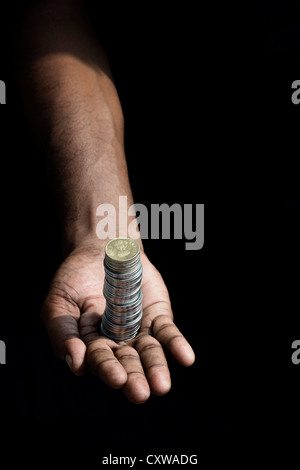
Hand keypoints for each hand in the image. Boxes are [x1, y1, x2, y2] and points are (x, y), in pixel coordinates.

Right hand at [41, 244, 194, 402]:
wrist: (100, 249)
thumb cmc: (74, 279)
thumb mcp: (59, 303)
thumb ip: (63, 334)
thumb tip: (76, 365)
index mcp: (90, 344)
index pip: (99, 360)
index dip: (107, 368)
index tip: (117, 378)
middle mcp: (117, 342)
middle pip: (127, 362)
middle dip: (134, 377)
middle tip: (140, 393)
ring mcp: (139, 330)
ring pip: (150, 351)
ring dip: (156, 368)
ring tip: (161, 385)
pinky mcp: (158, 316)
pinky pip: (168, 332)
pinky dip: (176, 344)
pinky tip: (185, 358)